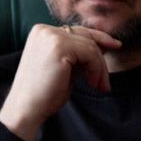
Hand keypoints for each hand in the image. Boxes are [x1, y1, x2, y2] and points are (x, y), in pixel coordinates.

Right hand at [0, 24, 119, 140]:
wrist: (26, 109)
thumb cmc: (44, 94)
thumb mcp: (65, 68)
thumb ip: (80, 55)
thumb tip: (104, 45)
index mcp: (42, 32)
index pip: (76, 31)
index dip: (98, 38)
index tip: (114, 46)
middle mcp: (45, 30)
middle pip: (85, 36)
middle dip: (102, 55)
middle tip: (107, 77)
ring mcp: (51, 36)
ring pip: (90, 46)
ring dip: (100, 68)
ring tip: (99, 86)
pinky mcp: (59, 47)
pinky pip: (90, 54)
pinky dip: (97, 69)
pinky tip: (93, 84)